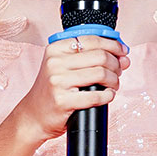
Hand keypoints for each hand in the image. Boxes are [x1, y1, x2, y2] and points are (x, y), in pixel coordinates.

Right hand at [11, 35, 129, 143]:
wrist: (33, 115)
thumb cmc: (52, 91)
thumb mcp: (63, 67)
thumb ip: (89, 58)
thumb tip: (123, 56)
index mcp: (55, 49)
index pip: (91, 39)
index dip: (113, 45)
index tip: (122, 52)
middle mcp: (54, 62)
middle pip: (100, 56)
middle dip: (116, 64)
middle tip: (119, 72)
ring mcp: (57, 81)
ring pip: (101, 73)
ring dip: (114, 80)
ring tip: (112, 85)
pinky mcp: (63, 100)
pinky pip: (96, 96)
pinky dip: (108, 96)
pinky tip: (107, 96)